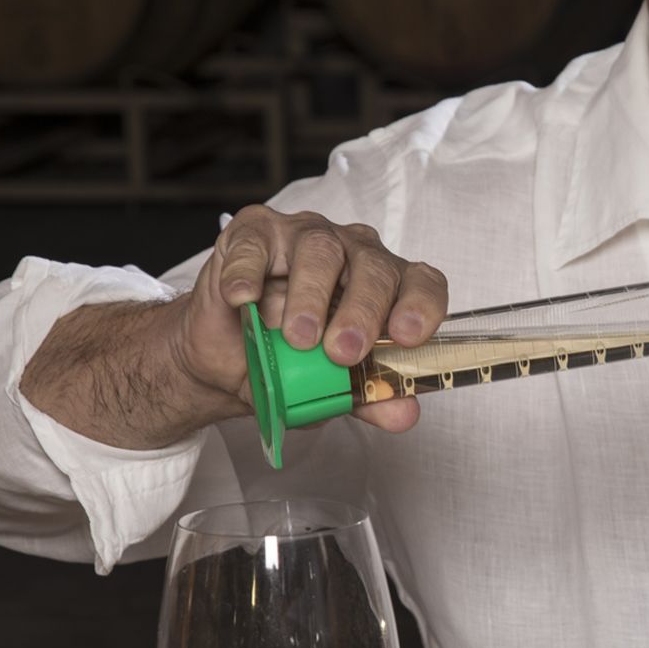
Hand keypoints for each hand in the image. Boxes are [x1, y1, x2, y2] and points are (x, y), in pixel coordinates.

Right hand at [181, 206, 449, 433]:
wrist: (227, 360)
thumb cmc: (288, 362)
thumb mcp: (330, 389)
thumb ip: (369, 398)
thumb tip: (404, 414)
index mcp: (385, 286)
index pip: (421, 282)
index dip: (421, 305)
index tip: (407, 336)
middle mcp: (352, 253)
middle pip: (373, 268)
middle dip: (362, 310)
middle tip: (342, 351)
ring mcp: (304, 236)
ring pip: (321, 248)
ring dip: (311, 295)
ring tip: (298, 337)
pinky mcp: (254, 234)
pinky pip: (256, 245)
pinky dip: (249, 272)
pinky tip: (245, 299)